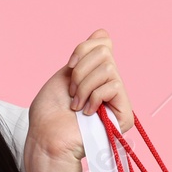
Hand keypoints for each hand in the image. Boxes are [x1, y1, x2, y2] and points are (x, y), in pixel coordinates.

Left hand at [27, 29, 134, 161]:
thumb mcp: (65, 74)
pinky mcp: (124, 114)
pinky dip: (94, 97)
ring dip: (84, 86)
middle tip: (71, 92)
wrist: (47, 138)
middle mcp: (109, 83)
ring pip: (108, 68)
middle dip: (81, 70)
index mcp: (95, 73)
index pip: (104, 42)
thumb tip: (103, 33)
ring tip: (76, 104)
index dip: (84, 48)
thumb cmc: (49, 113)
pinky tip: (87, 113)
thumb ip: (84, 54)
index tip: (69, 66)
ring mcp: (117, 99)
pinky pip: (114, 86)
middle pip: (105, 51)